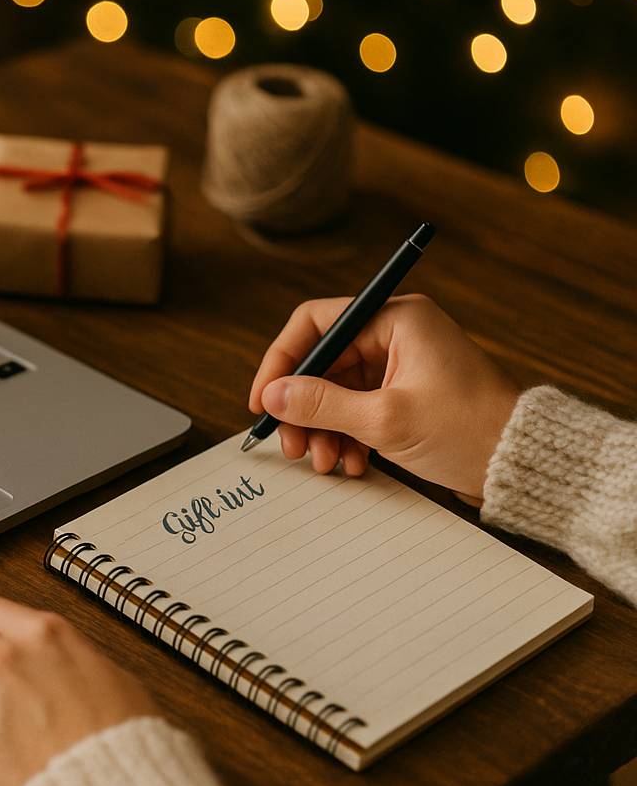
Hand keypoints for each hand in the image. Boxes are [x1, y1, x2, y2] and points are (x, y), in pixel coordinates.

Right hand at [248, 294, 518, 502]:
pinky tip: (350, 463)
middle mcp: (397, 335)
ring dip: (322, 428)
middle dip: (302, 407)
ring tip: (323, 462)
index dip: (282, 361)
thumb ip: (321, 404)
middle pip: (322, 362)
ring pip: (336, 390)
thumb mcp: (384, 420)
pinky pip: (357, 408)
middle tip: (290, 444)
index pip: (315, 323)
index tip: (264, 399)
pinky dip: (346, 436)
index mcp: (397, 319)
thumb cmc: (468, 431)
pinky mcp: (405, 394)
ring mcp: (401, 366)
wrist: (521, 466)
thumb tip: (273, 394)